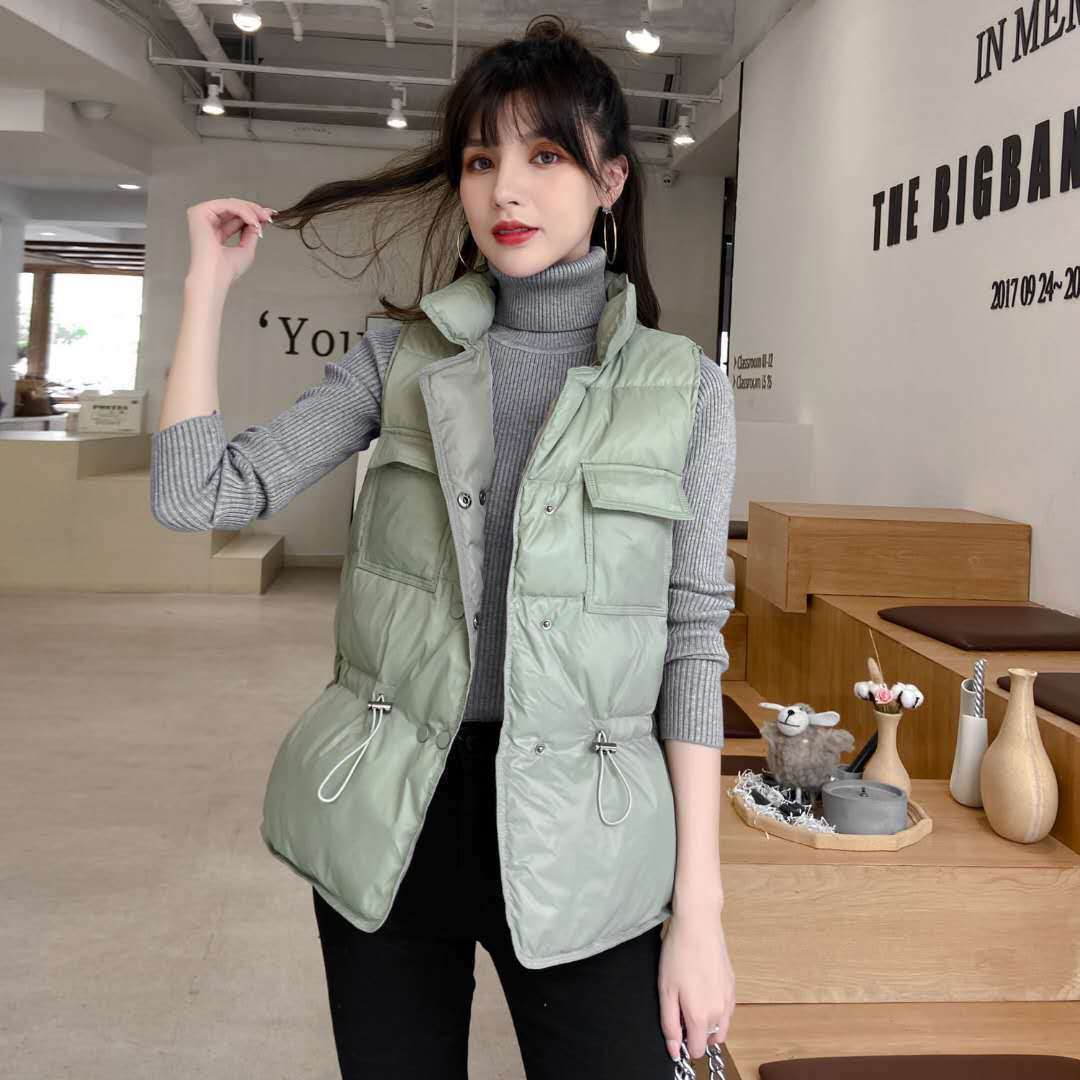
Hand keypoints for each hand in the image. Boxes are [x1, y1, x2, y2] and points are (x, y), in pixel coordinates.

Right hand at [186, 198, 275, 288]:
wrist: (216, 277)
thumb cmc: (227, 270)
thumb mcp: (246, 248)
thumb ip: (251, 232)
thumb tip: (260, 219)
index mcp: (215, 231)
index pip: (235, 216)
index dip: (253, 214)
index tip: (269, 217)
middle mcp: (206, 221)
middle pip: (233, 207)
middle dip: (254, 210)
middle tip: (269, 216)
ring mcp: (201, 215)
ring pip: (231, 204)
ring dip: (251, 211)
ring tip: (262, 221)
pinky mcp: (199, 212)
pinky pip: (227, 205)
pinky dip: (243, 211)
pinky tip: (253, 221)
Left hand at [658, 908, 735, 1062]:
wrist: (698, 925)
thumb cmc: (678, 954)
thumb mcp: (665, 990)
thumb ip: (670, 1024)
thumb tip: (674, 1050)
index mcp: (700, 1017)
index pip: (697, 1050)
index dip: (684, 1044)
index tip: (676, 1027)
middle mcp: (720, 1012)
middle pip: (710, 1040)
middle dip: (696, 1033)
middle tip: (681, 1010)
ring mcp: (729, 999)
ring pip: (721, 1027)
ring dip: (708, 1024)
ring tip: (692, 1001)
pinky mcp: (733, 986)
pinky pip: (727, 1010)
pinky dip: (717, 1010)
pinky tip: (703, 990)